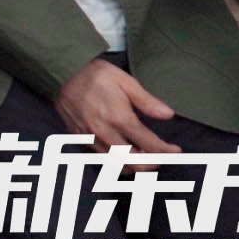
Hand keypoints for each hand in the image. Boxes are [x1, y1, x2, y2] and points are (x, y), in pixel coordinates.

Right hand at [55, 57, 178, 154]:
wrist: (61, 73)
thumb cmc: (96, 74)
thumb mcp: (125, 81)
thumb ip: (147, 101)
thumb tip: (168, 115)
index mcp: (120, 118)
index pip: (150, 145)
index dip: (167, 151)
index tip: (176, 150)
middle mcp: (105, 133)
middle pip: (135, 163)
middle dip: (153, 163)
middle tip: (160, 155)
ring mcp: (91, 138)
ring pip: (118, 166)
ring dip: (135, 165)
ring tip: (143, 155)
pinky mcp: (81, 139)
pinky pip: (103, 159)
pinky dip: (117, 161)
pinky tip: (123, 151)